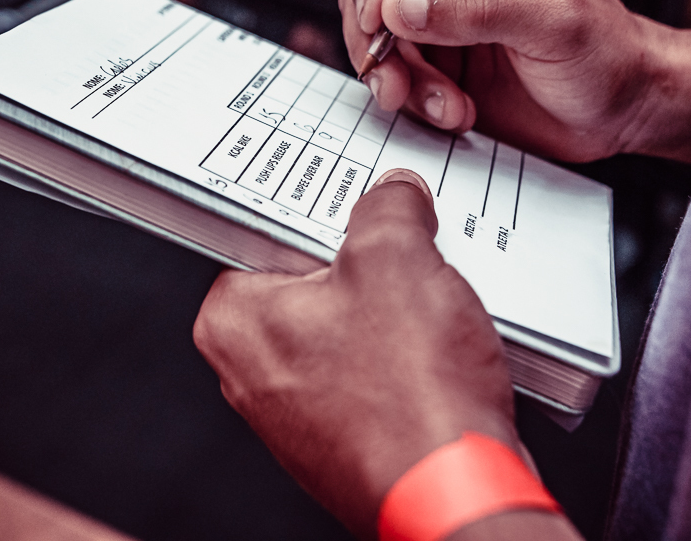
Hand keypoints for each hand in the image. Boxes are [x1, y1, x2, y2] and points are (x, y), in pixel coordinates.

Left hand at [194, 170, 574, 538]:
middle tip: (406, 249)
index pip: (267, 232)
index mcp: (235, 320)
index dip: (323, 208)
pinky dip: (406, 354)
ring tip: (431, 304)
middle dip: (367, 261)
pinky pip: (373, 369)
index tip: (357, 197)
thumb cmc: (409, 401)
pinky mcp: (343, 435)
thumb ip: (387, 208)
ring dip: (395, 306)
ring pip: (349, 324)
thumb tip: (393, 197)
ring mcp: (297, 410)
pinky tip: (440, 349)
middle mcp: (252, 371)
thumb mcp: (397, 260)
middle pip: (313, 278)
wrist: (456, 494)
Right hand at [342, 0, 690, 164]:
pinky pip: (398, 83)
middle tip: (395, 79)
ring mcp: (441, 28)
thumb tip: (401, 4)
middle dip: (372, 39)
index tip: (376, 18)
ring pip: (377, 43)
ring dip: (399, 81)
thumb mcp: (551, 19)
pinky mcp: (440, 73)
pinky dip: (416, 105)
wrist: (626, 112)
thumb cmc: (608, 52)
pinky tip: (458, 114)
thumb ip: (476, 6)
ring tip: (446, 106)